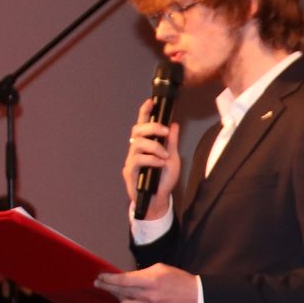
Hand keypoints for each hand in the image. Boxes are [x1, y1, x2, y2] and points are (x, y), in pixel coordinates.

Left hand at [96, 264, 197, 302]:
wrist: (197, 298)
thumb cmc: (179, 280)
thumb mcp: (162, 269)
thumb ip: (143, 273)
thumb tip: (127, 277)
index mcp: (151, 281)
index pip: (123, 281)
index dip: (109, 279)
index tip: (100, 277)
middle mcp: (149, 296)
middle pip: (121, 293)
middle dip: (108, 288)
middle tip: (99, 284)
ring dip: (121, 298)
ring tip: (118, 293)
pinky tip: (144, 301)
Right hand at [123, 97, 181, 221]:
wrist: (159, 200)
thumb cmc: (164, 179)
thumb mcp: (173, 158)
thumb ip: (172, 142)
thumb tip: (174, 124)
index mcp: (146, 144)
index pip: (143, 124)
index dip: (144, 112)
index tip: (150, 102)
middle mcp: (136, 149)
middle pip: (137, 129)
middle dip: (152, 127)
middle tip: (165, 132)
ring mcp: (131, 160)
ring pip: (137, 143)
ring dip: (154, 147)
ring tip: (164, 156)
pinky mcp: (129, 171)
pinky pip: (137, 160)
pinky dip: (151, 160)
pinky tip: (159, 164)